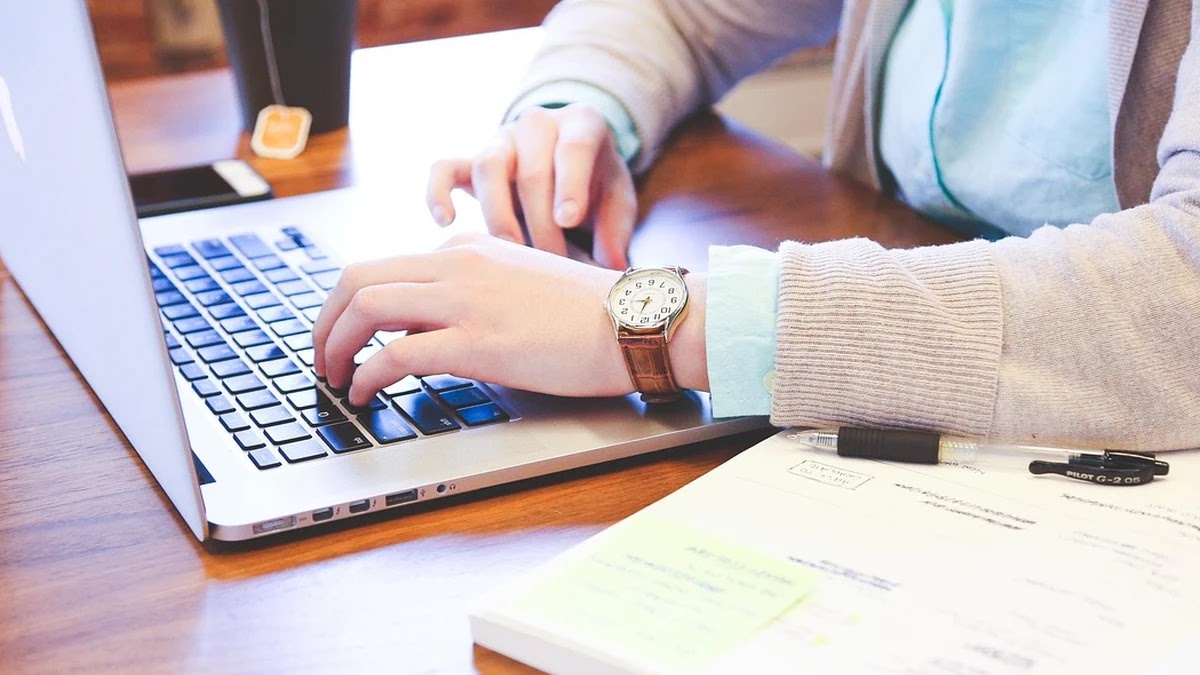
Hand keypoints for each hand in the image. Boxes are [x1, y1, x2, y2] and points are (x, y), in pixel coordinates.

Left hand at [312, 233, 634, 406]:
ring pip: (366, 307)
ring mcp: (466, 300)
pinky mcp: (477, 342)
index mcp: (467, 250)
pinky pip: (396, 354)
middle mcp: (457, 264)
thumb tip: (425, 329)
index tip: (344, 335)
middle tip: (321, 357)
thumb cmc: (589, 313)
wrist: (635, 321)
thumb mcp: (519, 284)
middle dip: (325, 321)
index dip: (350, 306)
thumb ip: (471, 294)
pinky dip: (366, 376)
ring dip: (334, 345)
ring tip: (334, 378)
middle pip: (358, 278)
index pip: (385, 267)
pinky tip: (365, 395)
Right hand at [425, 104, 636, 269]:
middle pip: (531, 170)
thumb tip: (611, 267)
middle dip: (541, 222)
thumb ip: (616, 230)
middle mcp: (538, 124)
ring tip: (511, 252)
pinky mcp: (470, 160)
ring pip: (488, 167)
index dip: (570, 184)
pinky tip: (445, 222)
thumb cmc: (596, 184)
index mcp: (582, 124)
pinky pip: (444, 168)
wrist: (569, 161)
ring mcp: (501, 141)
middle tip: (552, 262)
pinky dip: (438, 192)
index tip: (568, 220)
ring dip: (499, 215)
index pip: (573, 148)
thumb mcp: (618, 200)